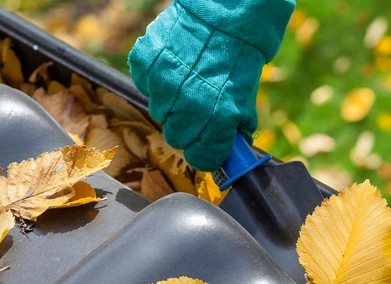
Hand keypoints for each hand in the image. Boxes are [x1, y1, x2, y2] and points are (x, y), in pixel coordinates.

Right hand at [128, 0, 294, 171]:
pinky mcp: (145, 64)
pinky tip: (174, 68)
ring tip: (188, 82)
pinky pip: (145, 86)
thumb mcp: (245, 100)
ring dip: (172, 104)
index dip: (206, 153)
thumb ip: (234, 130)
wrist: (225, 17)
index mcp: (216, 120)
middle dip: (189, 129)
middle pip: (177, 138)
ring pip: (159, 112)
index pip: (201, 159)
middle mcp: (187, 107)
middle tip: (199, 110)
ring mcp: (162, 85)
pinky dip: (156, 81)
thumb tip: (231, 152)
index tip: (208, 147)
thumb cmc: (238, 60)